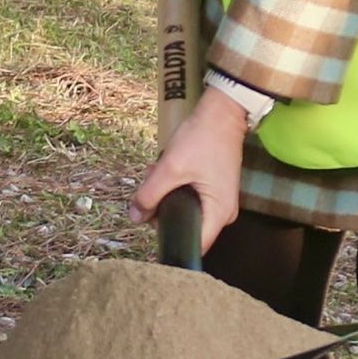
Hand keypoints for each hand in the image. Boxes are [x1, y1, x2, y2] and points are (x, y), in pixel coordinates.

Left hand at [131, 88, 252, 256]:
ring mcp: (219, 201)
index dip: (172, 244)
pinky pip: (191, 198)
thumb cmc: (203, 139)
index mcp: (218, 214)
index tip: (150, 236)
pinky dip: (175, 187)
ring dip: (165, 196)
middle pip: (187, 227)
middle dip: (163, 212)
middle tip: (148, 191)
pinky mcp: (213, 189)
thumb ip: (150, 195)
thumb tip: (134, 217)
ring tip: (155, 173)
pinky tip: (164, 170)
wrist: (222, 112)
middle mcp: (223, 213)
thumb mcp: (170, 168)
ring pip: (185, 211)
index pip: (194, 245)